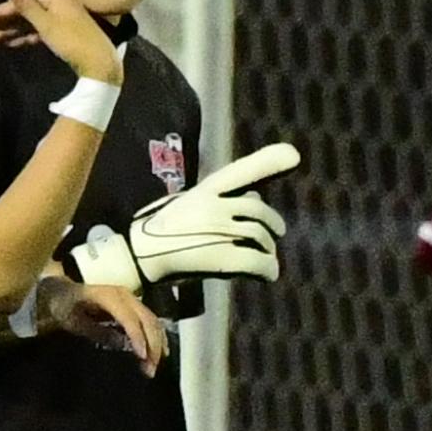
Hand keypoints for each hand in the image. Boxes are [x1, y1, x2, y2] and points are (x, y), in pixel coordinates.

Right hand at [1, 0, 120, 89]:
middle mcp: (57, 3)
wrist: (99, 64)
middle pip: (23, 12)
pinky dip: (24, 37)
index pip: (20, 2)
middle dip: (0, 21)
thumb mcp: (47, 25)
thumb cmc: (73, 42)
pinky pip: (38, 32)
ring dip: (8, 31)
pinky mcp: (61, 33)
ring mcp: (60, 18)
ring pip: (28, 24)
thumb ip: (27, 7)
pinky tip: (9, 43)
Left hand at [58, 279, 169, 367]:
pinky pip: (151, 321)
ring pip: (152, 321)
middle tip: (150, 369)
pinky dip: (158, 338)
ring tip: (153, 366)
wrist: (63, 293)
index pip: (128, 316)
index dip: (137, 336)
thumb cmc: (65, 308)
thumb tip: (121, 344)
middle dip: (152, 345)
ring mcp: (131, 300)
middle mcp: (124, 295)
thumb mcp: (74, 322)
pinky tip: (160, 354)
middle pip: (146, 319)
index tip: (142, 356)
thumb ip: (96, 332)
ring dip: (157, 344)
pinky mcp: (134, 307)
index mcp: (108, 296)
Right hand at [73, 140, 298, 292]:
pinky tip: (268, 274)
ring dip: (268, 249)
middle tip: (276, 234)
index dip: (269, 162)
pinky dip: (268, 269)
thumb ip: (218, 198)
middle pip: (257, 210)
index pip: (240, 172)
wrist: (137, 257)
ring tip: (266, 257)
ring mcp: (218, 231)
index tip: (294, 156)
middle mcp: (213, 205)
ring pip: (261, 237)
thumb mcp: (187, 202)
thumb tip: (253, 194)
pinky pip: (259, 262)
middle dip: (272, 224)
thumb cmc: (160, 231)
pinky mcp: (222, 258)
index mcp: (204, 190)